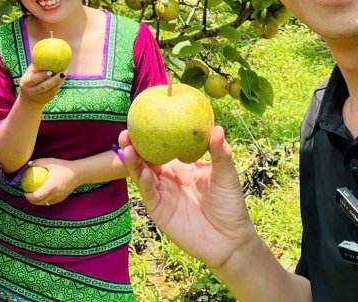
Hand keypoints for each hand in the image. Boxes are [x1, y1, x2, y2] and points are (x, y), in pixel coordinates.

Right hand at [18, 64, 64, 106]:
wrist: (29, 99)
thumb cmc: (30, 79)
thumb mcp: (29, 73)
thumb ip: (36, 66)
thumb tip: (46, 54)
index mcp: (25, 83)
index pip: (34, 79)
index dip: (42, 75)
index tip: (50, 70)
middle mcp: (31, 91)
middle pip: (44, 86)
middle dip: (54, 79)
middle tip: (62, 72)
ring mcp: (39, 97)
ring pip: (51, 90)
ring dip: (59, 81)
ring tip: (64, 73)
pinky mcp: (46, 100)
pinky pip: (54, 92)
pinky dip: (59, 85)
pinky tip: (63, 78)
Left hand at [23, 158, 77, 205]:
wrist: (78, 173)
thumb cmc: (64, 166)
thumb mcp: (50, 162)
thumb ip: (38, 162)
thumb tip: (28, 164)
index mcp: (50, 187)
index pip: (37, 196)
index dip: (29, 197)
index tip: (25, 192)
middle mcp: (54, 194)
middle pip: (40, 202)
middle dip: (32, 201)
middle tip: (28, 195)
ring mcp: (59, 197)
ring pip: (45, 203)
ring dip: (38, 202)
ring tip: (34, 196)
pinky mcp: (62, 198)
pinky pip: (51, 202)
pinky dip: (46, 200)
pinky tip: (44, 196)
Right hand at [120, 125, 254, 269]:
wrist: (230, 240)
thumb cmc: (230, 205)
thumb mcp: (226, 174)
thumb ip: (220, 152)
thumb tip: (216, 127)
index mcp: (183, 166)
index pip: (164, 147)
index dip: (153, 134)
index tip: (146, 117)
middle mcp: (169, 178)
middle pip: (147, 158)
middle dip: (135, 144)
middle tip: (127, 129)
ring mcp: (163, 194)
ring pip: (142, 174)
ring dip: (133, 160)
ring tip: (127, 144)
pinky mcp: (159, 210)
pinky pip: (148, 192)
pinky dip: (143, 179)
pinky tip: (141, 168)